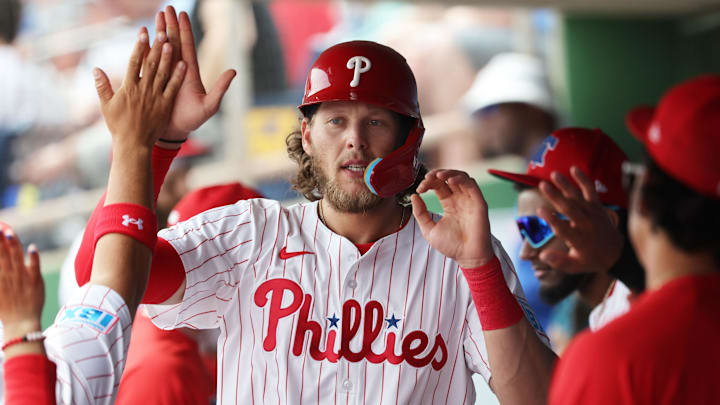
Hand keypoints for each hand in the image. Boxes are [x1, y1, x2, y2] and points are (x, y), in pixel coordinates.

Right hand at [0, 223, 42, 337]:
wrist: (21, 324)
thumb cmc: (7, 309)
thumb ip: (1, 275)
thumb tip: (2, 263)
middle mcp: (8, 275)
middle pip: (3, 254)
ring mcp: (22, 277)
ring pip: (16, 257)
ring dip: (13, 244)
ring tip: (9, 232)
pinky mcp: (35, 281)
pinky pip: (35, 266)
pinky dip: (34, 257)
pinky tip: (32, 247)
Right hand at [93, 26, 185, 149]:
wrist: (134, 145)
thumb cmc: (118, 126)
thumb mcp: (106, 106)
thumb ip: (102, 87)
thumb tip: (95, 69)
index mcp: (128, 88)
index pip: (134, 63)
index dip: (139, 47)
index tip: (143, 34)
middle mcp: (143, 90)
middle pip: (150, 64)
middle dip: (155, 47)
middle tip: (161, 32)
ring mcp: (155, 97)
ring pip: (162, 73)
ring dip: (167, 57)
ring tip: (171, 43)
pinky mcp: (165, 105)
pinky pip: (172, 88)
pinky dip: (178, 76)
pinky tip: (183, 64)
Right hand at [155, 7, 235, 141]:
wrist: (175, 132)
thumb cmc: (193, 120)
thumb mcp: (210, 106)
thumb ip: (221, 88)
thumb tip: (234, 71)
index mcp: (189, 72)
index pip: (187, 47)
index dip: (185, 30)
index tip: (182, 14)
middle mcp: (176, 70)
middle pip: (173, 42)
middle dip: (170, 25)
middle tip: (167, 8)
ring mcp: (163, 74)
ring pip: (160, 48)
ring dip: (158, 32)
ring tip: (155, 16)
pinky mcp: (152, 80)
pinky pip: (147, 61)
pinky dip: (145, 48)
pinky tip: (142, 36)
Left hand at [411, 170, 494, 268]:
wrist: (467, 257)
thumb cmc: (451, 246)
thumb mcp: (429, 230)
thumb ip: (420, 213)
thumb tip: (414, 196)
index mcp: (449, 204)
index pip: (438, 186)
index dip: (428, 183)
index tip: (419, 189)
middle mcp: (459, 199)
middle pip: (448, 178)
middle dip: (436, 175)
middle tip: (427, 179)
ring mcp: (469, 200)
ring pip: (461, 177)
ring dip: (449, 172)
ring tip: (438, 176)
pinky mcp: (478, 202)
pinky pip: (471, 185)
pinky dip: (461, 179)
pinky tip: (450, 180)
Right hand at [536, 166, 622, 273]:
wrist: (616, 252)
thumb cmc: (589, 259)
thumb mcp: (575, 266)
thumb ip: (559, 261)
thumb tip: (543, 255)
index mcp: (579, 241)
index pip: (564, 229)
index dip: (552, 219)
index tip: (540, 210)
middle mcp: (586, 225)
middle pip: (570, 209)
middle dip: (556, 196)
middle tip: (543, 185)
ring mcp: (593, 214)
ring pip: (578, 197)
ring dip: (566, 185)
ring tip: (554, 174)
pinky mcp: (597, 207)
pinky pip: (591, 191)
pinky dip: (584, 179)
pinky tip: (574, 169)